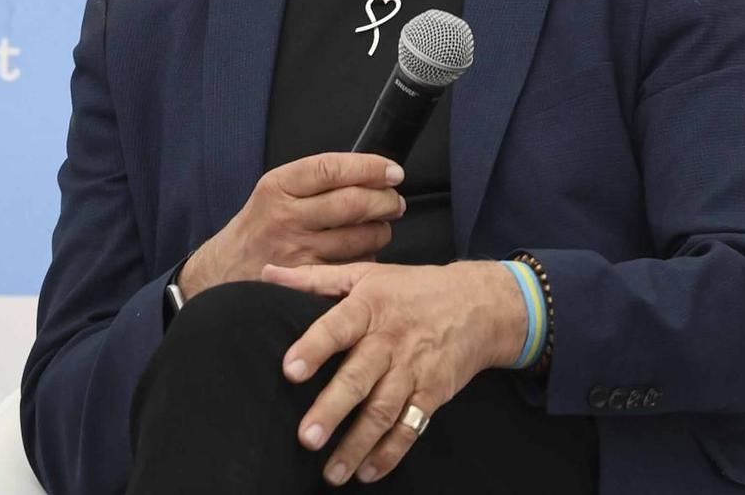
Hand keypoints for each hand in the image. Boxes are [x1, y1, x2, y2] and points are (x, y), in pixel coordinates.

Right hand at [178, 153, 405, 297]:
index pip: (333, 168)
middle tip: (395, 202)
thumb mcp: (273, 193)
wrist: (220, 274)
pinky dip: (367, 258)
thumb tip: (369, 173)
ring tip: (381, 226)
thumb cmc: (257, 228)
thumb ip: (313, 182)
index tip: (392, 171)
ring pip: (359, 236)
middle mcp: (286, 217)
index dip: (370, 167)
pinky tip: (364, 253)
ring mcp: (297, 252)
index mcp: (278, 186)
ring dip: (381, 230)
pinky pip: (353, 266)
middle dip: (385, 200)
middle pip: (353, 202)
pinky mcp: (306, 281)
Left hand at [261, 259, 525, 485]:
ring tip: (331, 472)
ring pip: (383, 410)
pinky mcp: (433, 392)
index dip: (314, 347)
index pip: (337, 327)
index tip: (290, 371)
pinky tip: (368, 472)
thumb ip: (314, 279)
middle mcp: (390, 340)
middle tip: (305, 438)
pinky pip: (411, 427)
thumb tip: (266, 272)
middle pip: (359, 377)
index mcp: (369, 307)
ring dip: (357, 443)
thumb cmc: (410, 290)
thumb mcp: (365, 275)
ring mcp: (414, 369)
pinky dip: (391, 452)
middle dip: (332, 409)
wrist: (478, 304)